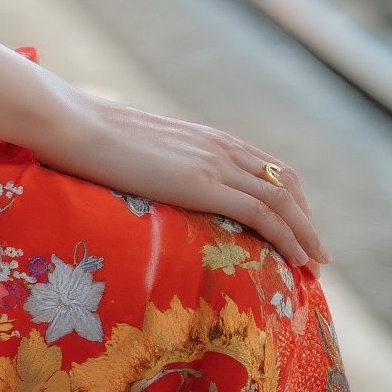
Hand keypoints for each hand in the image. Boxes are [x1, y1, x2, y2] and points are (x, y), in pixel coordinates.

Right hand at [41, 81, 329, 268]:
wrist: (77, 124)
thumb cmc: (93, 138)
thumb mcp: (141, 150)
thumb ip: (162, 164)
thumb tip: (154, 182)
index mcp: (208, 137)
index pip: (268, 167)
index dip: (290, 199)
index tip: (299, 227)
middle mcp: (221, 147)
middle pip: (285, 183)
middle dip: (305, 220)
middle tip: (315, 254)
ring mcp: (215, 163)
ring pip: (282, 201)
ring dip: (305, 235)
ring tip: (315, 266)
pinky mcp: (205, 184)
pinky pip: (263, 214)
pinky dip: (288, 237)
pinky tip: (295, 260)